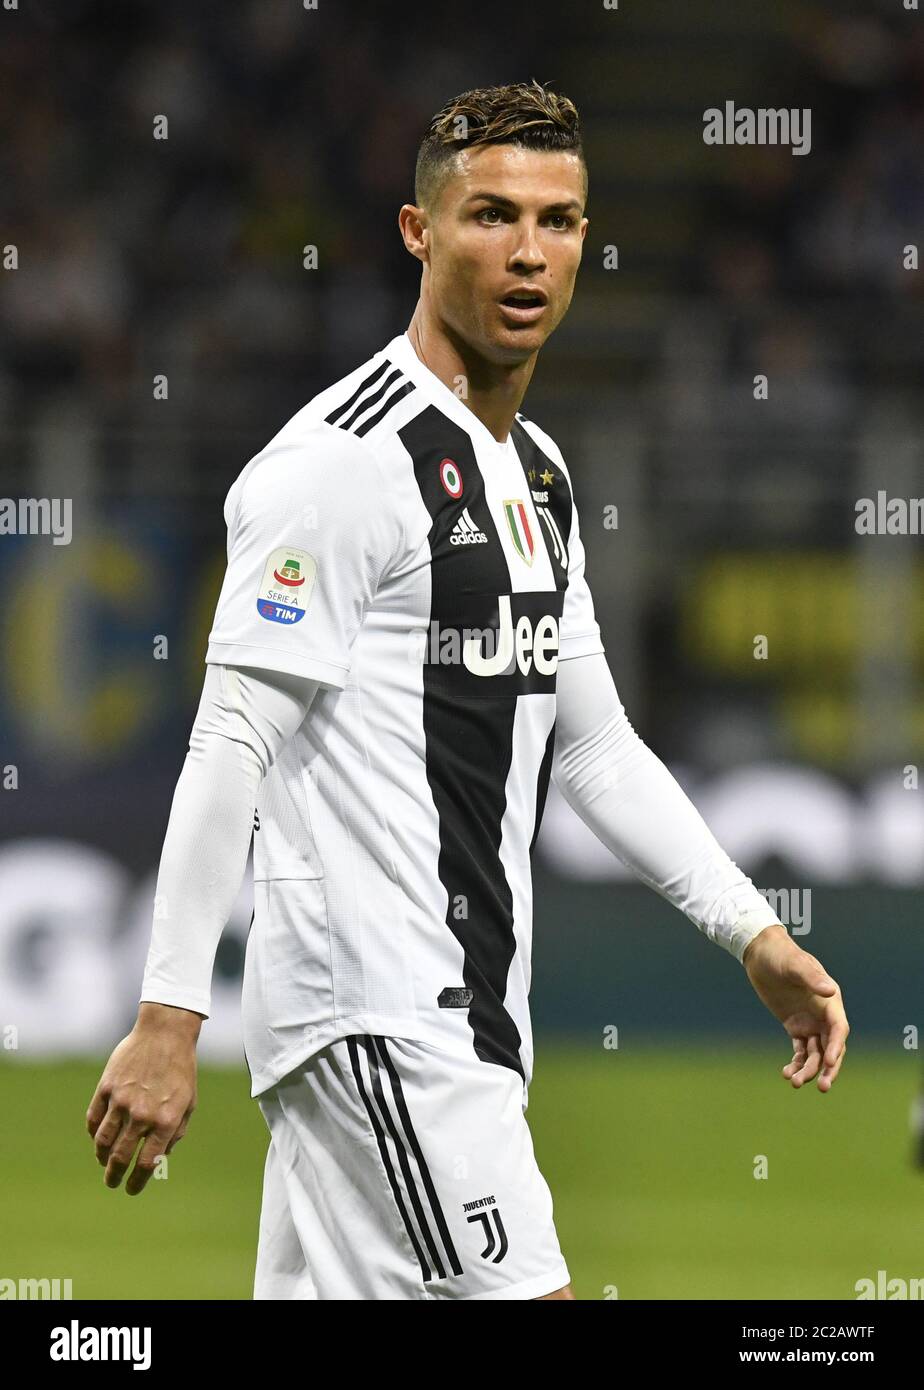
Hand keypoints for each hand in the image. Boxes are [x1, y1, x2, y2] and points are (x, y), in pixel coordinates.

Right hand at [86, 1002, 200, 1194]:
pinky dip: (93, 1134)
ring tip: (104, 1164)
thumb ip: (174, 1133)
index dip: (137, 1181)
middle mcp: (142, 1114)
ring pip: (102, 1141)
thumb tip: (159, 1161)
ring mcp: (122, 1100)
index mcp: (166, 1120)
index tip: (131, 1189)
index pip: (147, 1163)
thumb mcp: (188, 1103)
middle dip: (114, 1175)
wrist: (165, 1034)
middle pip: (120, 1156)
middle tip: (112, 1183)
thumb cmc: (181, 1070)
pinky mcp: (106, 1088)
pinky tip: (98, 1140)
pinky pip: (93, 1120)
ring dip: (101, 1158)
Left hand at [742, 925, 847, 1091]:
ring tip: (794, 1082)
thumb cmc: (782, 955)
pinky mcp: (795, 1027)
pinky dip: (796, 1064)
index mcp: (830, 1002)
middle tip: (821, 1087)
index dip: (836, 1047)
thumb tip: (830, 991)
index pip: (839, 1029)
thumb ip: (812, 978)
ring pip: (815, 1054)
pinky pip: (800, 1051)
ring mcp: (810, 1023)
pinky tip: (786, 1073)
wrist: (762, 954)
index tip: (828, 1063)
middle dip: (828, 1068)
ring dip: (809, 1070)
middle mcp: (824, 1015)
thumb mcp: (795, 965)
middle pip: (831, 1048)